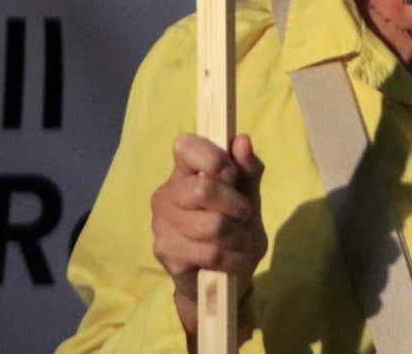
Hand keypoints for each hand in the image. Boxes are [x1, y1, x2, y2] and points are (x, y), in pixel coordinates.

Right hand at [151, 132, 266, 334]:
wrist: (230, 271)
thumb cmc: (237, 223)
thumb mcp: (249, 193)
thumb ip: (248, 168)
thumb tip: (242, 140)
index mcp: (184, 173)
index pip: (185, 146)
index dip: (214, 158)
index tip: (232, 175)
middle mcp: (166, 195)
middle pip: (202, 190)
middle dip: (235, 205)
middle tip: (242, 214)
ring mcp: (161, 225)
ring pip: (211, 224)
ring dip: (237, 235)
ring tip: (237, 240)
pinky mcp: (165, 253)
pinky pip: (210, 252)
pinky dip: (231, 257)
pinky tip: (229, 258)